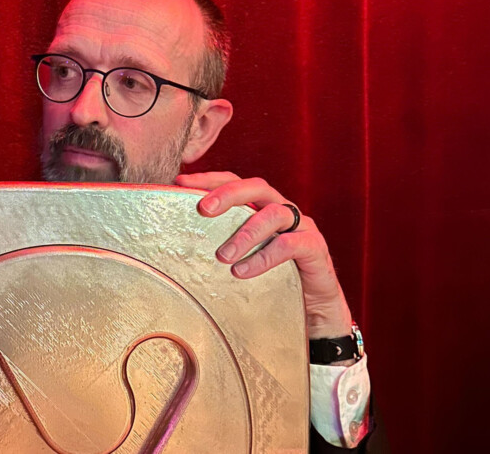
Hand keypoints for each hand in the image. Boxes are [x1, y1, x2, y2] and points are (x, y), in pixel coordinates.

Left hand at [175, 172, 352, 340]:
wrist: (314, 309)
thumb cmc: (273, 280)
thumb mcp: (242, 257)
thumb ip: (219, 243)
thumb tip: (175, 244)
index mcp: (262, 207)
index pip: (236, 181)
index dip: (210, 178)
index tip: (180, 182)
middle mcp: (282, 209)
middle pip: (257, 187)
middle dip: (228, 194)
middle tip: (204, 209)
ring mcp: (302, 226)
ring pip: (275, 214)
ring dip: (245, 233)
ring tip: (222, 256)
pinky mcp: (315, 248)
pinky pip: (290, 244)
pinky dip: (264, 256)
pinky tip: (242, 271)